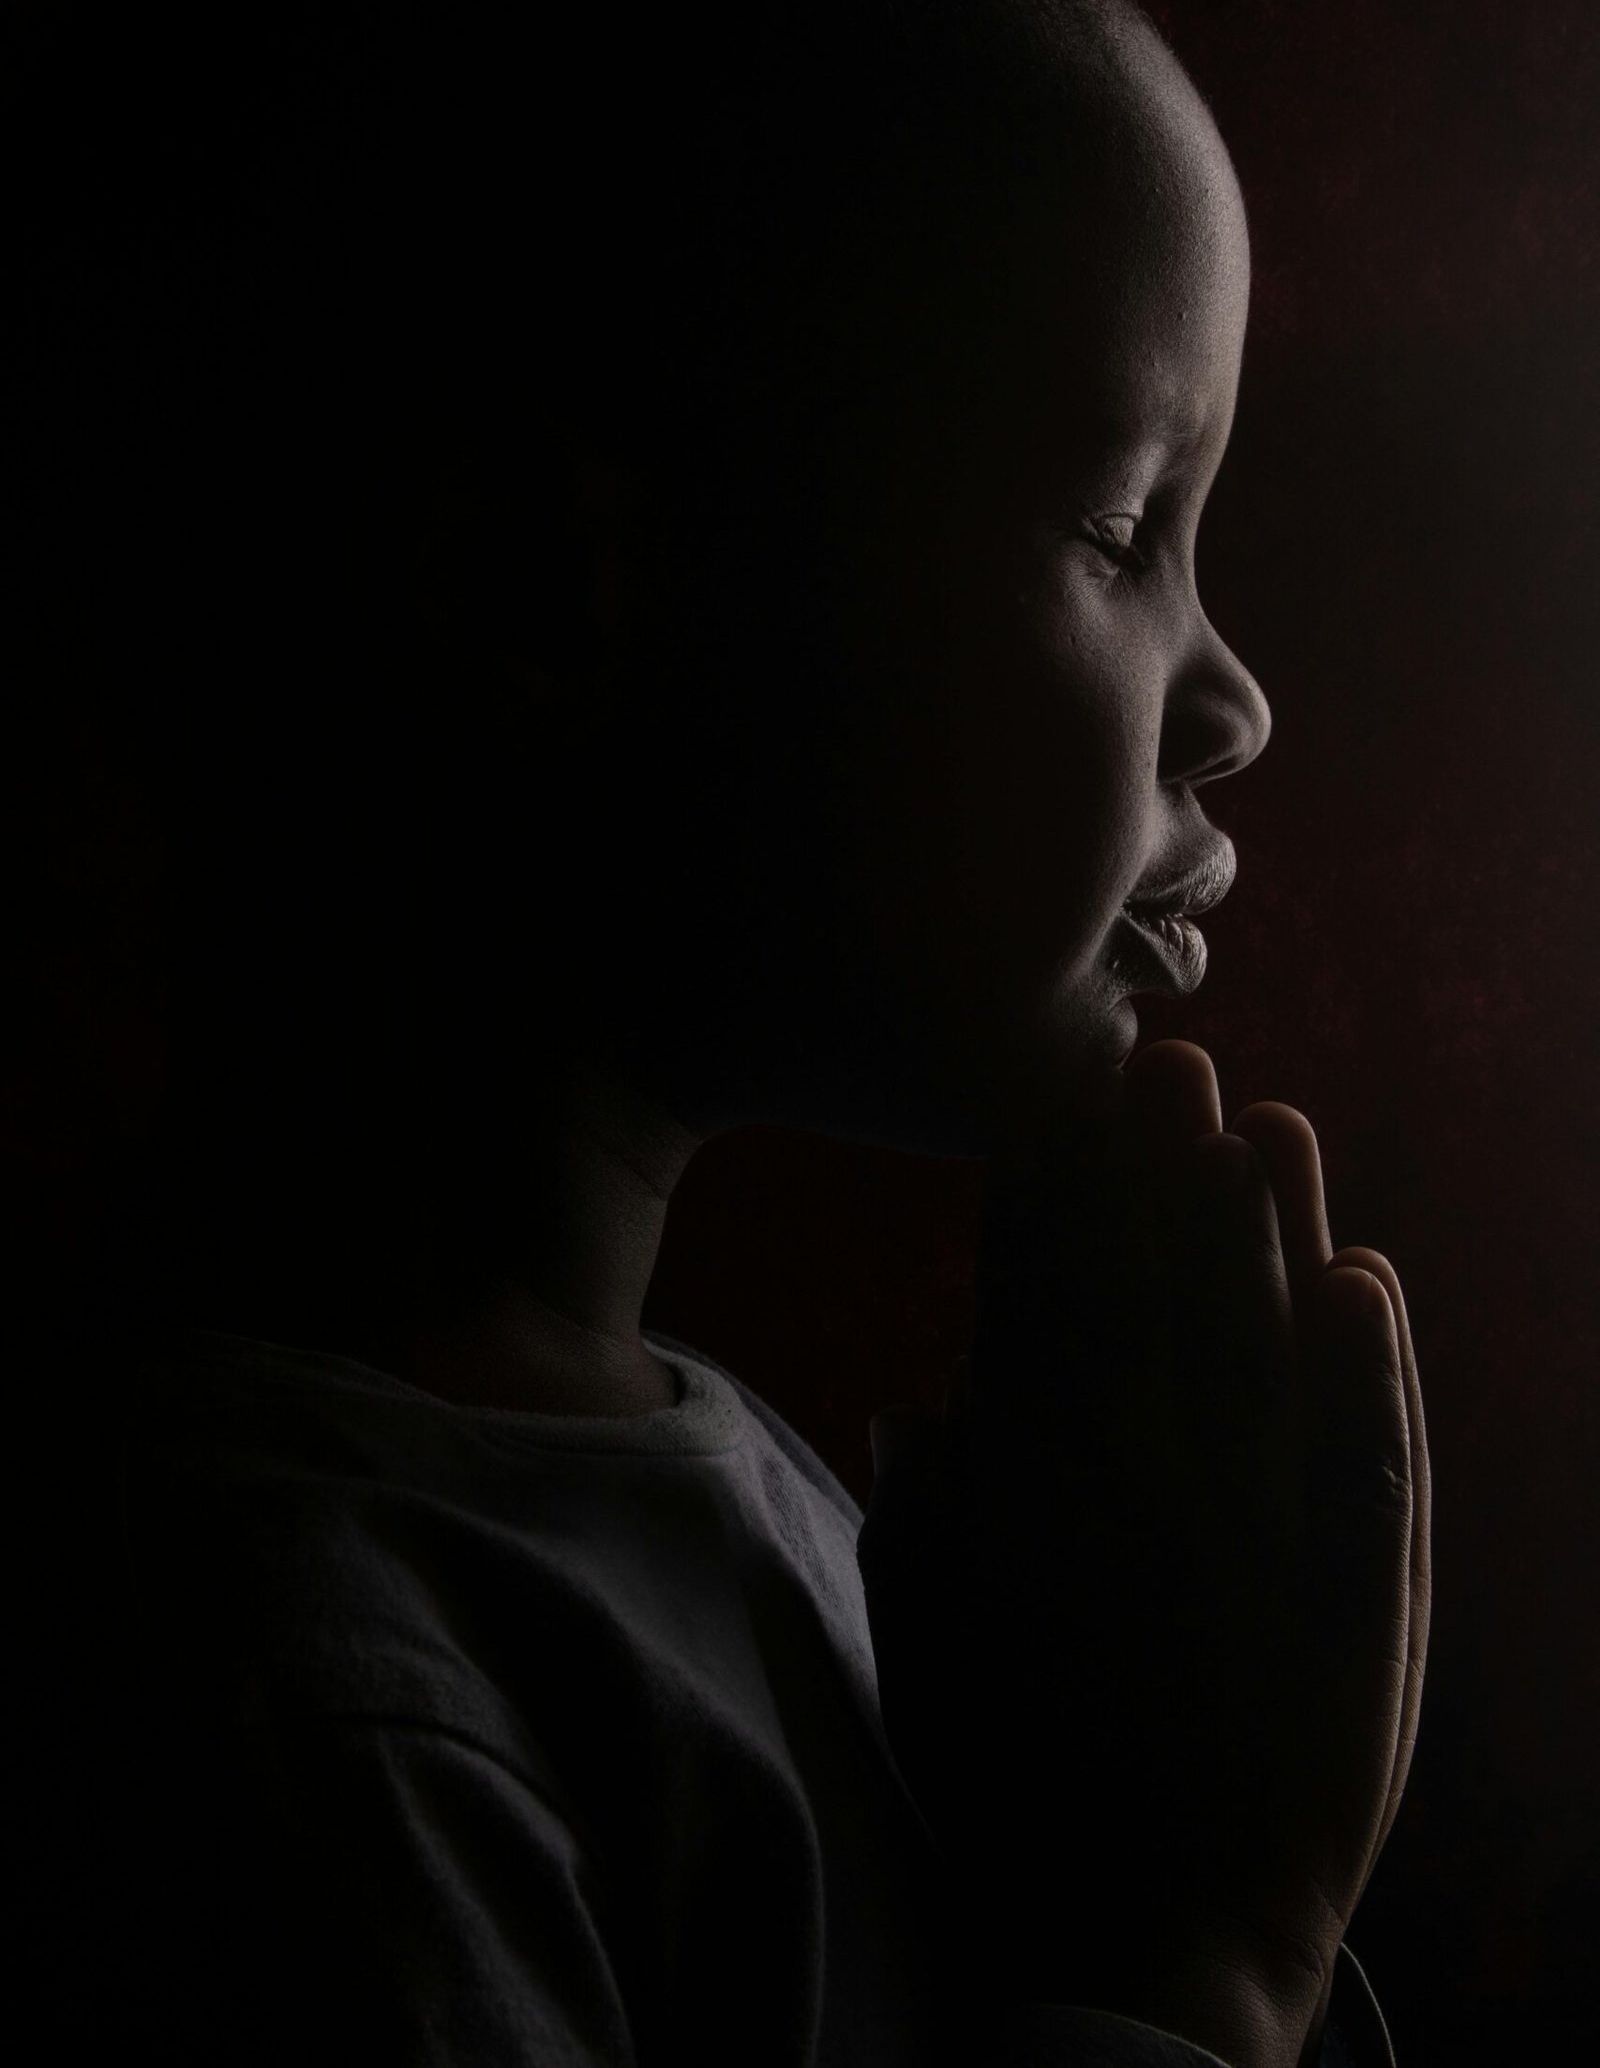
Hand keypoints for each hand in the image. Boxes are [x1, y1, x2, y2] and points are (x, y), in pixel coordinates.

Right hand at [857, 1041, 1430, 2067]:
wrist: (1148, 1957)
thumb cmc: (1016, 1794)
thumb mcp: (922, 1651)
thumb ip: (916, 1514)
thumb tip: (927, 1396)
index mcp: (1029, 1504)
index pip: (1037, 1311)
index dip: (1052, 1195)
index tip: (1059, 1094)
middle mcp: (1143, 1506)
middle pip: (1156, 1306)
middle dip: (1162, 1174)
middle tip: (1173, 1060)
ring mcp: (1260, 1556)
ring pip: (1265, 1360)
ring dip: (1273, 1236)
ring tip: (1275, 1127)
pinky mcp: (1358, 1617)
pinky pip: (1375, 1471)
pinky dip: (1375, 1375)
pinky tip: (1373, 1285)